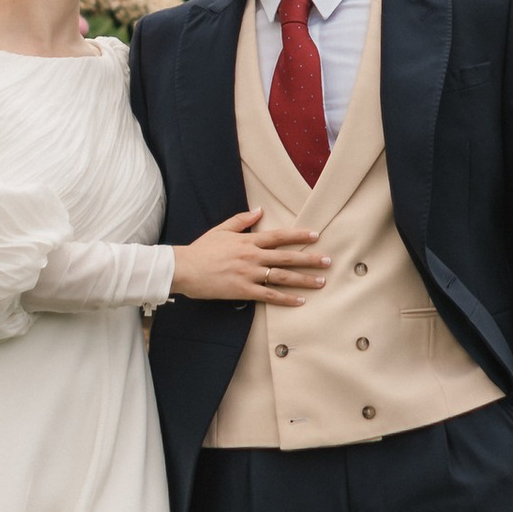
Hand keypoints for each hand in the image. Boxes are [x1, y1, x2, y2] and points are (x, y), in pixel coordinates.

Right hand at [173, 207, 328, 306]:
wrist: (184, 268)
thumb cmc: (202, 249)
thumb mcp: (221, 230)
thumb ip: (241, 220)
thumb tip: (259, 210)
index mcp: (248, 241)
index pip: (279, 237)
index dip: (298, 236)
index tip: (316, 235)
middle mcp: (252, 257)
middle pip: (287, 258)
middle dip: (309, 259)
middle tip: (328, 261)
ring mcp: (249, 274)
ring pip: (282, 277)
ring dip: (303, 280)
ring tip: (321, 282)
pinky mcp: (243, 290)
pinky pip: (269, 295)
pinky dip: (285, 299)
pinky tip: (300, 301)